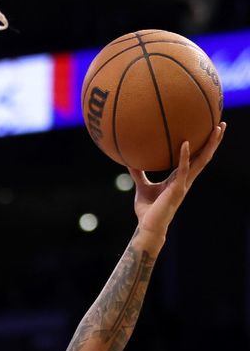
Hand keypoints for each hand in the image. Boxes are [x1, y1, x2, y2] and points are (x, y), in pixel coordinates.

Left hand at [129, 122, 225, 237]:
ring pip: (201, 161)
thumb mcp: (142, 187)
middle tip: (221, 124)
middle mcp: (186, 180)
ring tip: (216, 129)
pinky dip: (184, 156)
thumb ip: (138, 174)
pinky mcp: (177, 189)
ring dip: (210, 145)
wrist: (148, 226)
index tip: (209, 130)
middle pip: (204, 157)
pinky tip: (185, 143)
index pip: (196, 159)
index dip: (204, 146)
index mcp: (179, 178)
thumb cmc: (147, 210)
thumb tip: (129, 160)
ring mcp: (183, 184)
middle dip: (214, 141)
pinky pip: (182, 170)